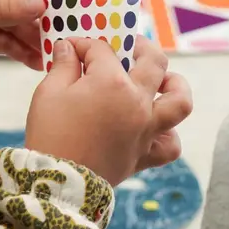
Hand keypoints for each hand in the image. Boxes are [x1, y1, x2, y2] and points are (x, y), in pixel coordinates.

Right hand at [25, 37, 191, 185]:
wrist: (57, 183)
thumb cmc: (51, 134)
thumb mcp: (48, 92)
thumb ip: (62, 65)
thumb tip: (67, 47)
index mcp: (112, 83)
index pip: (102, 50)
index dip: (84, 45)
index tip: (72, 49)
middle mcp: (137, 102)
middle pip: (153, 62)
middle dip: (140, 47)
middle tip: (127, 46)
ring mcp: (145, 129)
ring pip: (179, 101)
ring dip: (175, 85)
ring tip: (163, 80)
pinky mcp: (144, 154)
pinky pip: (170, 144)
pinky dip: (168, 134)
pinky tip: (155, 126)